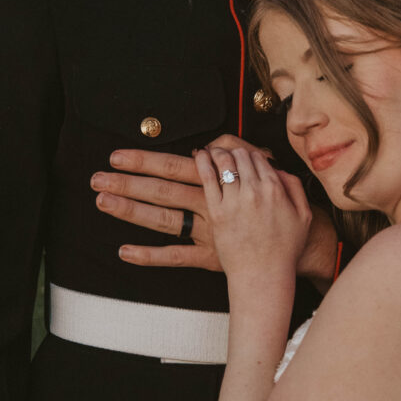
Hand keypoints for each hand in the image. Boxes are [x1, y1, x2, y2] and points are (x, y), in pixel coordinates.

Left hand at [90, 136, 270, 271]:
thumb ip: (243, 151)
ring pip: (165, 219)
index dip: (147, 159)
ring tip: (102, 201)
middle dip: (131, 178)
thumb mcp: (272, 172)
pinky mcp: (209, 256)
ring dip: (132, 209)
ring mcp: (209, 231)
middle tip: (101, 173)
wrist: (299, 247)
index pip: (178, 166)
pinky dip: (150, 256)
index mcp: (223, 182)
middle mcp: (213, 204)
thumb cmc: (281, 208)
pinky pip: (175, 257)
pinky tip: (124, 251)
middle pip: (165, 187)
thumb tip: (215, 144)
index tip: (119, 156)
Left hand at [195, 146, 311, 285]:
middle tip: (225, 152)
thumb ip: (294, 188)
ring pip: (223, 162)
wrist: (264, 275)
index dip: (249, 153)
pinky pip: (207, 179)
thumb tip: (280, 170)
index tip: (243, 155)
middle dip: (232, 151)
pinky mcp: (217, 213)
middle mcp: (254, 191)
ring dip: (216, 152)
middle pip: (240, 156)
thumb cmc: (283, 251)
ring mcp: (234, 201)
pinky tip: (199, 157)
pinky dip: (202, 163)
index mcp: (275, 189)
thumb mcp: (303, 216)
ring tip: (211, 151)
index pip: (258, 157)